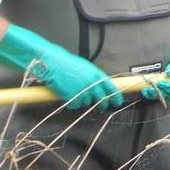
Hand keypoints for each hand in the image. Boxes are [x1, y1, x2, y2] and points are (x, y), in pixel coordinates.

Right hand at [0, 24, 122, 110]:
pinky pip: (75, 105)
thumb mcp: (84, 67)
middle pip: (102, 99)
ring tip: (75, 91)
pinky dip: (71, 102)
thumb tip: (98, 85)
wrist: (51, 62)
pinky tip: (67, 94)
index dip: (116, 96)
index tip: (118, 101)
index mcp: (96, 74)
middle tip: (102, 106)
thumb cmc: (65, 62)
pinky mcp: (71, 97)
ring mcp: (82, 91)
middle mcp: (91, 83)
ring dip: (82, 100)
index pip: (111, 87)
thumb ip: (92, 77)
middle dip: (103, 103)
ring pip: (87, 102)